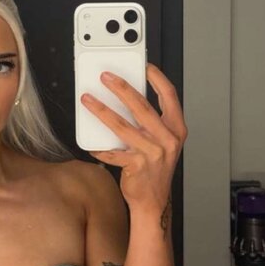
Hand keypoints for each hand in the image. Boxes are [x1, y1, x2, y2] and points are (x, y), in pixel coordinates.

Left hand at [80, 63, 187, 213]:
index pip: (169, 95)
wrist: (153, 201)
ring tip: (88, 99)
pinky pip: (112, 151)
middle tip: (106, 77)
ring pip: (122, 125)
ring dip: (102, 110)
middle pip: (142, 106)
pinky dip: (99, 146)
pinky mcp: (136, 166)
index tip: (144, 65)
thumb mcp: (162, 141)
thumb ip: (151, 121)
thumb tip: (127, 97)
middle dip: (122, 88)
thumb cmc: (155, 169)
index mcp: (176, 128)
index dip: (157, 77)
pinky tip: (90, 142)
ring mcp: (152, 152)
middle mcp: (167, 139)